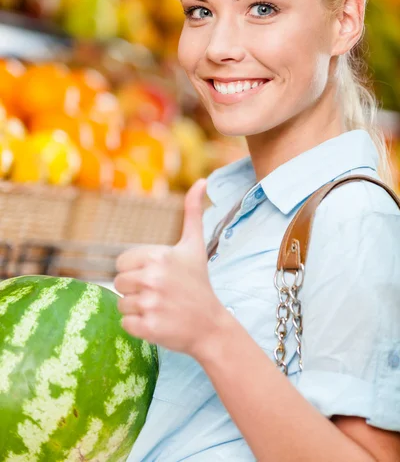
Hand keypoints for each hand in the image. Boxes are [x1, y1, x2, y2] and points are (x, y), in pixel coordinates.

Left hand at [114, 178, 227, 358]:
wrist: (210, 325)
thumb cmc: (198, 283)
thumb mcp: (194, 246)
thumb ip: (193, 212)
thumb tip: (201, 180)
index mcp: (159, 256)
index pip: (120, 263)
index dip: (136, 271)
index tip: (157, 277)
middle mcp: (153, 277)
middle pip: (118, 283)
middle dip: (136, 290)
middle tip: (160, 294)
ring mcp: (150, 304)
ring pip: (121, 304)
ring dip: (137, 308)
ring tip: (160, 308)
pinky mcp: (148, 328)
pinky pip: (125, 324)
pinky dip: (139, 326)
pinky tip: (159, 322)